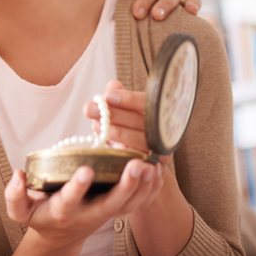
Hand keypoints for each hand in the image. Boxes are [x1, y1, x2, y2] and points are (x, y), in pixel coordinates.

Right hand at [5, 160, 160, 246]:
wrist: (61, 235)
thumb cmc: (40, 216)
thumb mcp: (20, 211)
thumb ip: (14, 194)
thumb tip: (17, 174)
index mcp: (62, 212)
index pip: (70, 200)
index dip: (77, 186)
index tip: (85, 170)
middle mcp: (88, 214)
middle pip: (111, 203)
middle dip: (126, 185)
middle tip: (136, 166)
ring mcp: (106, 213)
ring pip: (130, 204)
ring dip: (143, 186)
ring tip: (151, 164)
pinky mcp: (117, 210)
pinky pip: (139, 203)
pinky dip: (151, 189)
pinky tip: (158, 170)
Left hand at [84, 79, 168, 210]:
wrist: (141, 164)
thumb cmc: (129, 131)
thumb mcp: (124, 113)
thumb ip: (120, 99)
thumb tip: (112, 85)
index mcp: (163, 114)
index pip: (149, 103)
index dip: (128, 99)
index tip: (106, 96)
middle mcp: (166, 133)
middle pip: (143, 123)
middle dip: (114, 115)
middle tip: (89, 108)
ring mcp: (162, 153)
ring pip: (141, 142)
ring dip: (116, 133)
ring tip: (94, 126)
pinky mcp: (153, 170)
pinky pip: (138, 161)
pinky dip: (120, 153)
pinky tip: (104, 145)